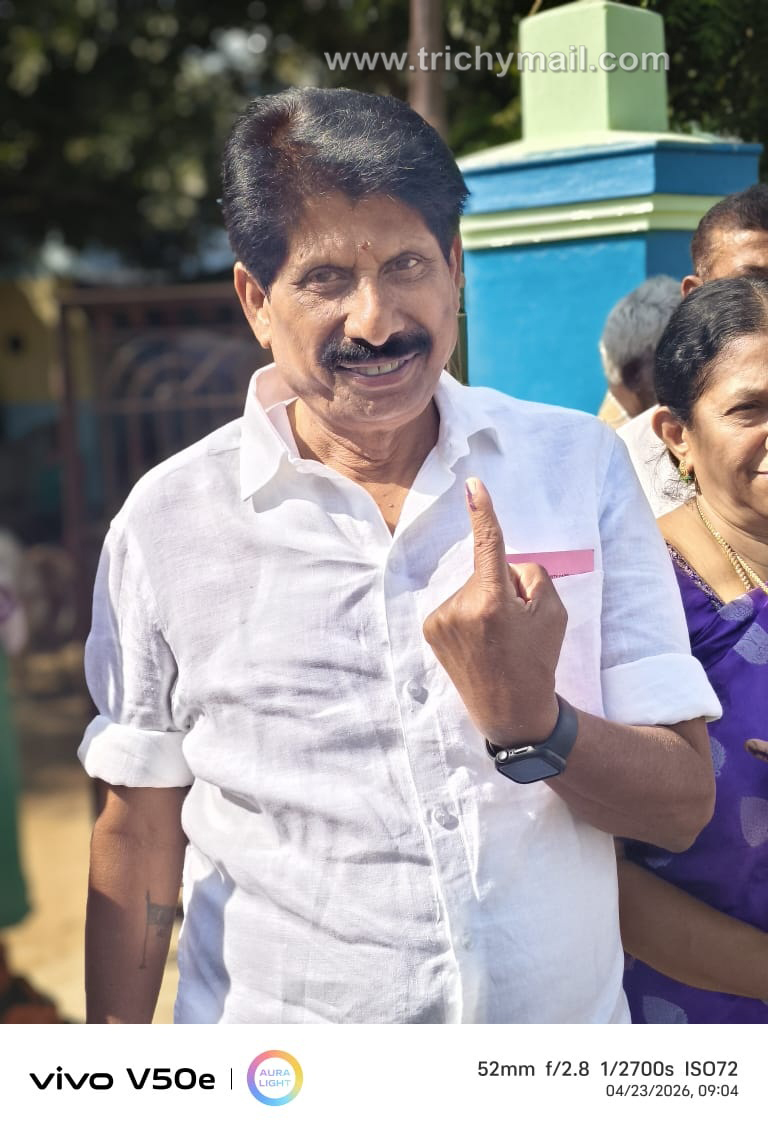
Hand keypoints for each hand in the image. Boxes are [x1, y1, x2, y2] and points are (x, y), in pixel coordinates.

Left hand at [422, 477, 566, 745]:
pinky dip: (470, 615)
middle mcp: (460, 606)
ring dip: (485, 602)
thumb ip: (531, 576)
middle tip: (515, 627)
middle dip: (504, 587)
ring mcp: (441, 619)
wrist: (510, 709)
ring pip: (472, 588)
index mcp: (493, 600)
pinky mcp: (431, 629)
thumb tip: (504, 562)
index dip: (483, 512)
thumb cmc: (536, 659)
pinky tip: (478, 643)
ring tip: (496, 639)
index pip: (489, 544)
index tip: (473, 485)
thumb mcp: (553, 613)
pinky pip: (457, 604)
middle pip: (489, 571)